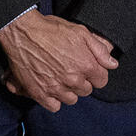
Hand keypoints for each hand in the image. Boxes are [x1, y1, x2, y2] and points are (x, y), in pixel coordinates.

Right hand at [0, 10, 117, 110]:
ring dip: (68, 91)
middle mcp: (72, 79)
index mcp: (86, 65)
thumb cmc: (51, 29)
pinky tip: (51, 87)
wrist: (22, 32)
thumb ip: (99, 50)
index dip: (95, 73)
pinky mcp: (40, 93)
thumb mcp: (81, 32)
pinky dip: (54, 99)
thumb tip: (112, 64)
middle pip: (86, 91)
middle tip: (71, 69)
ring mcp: (56, 88)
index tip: (87, 68)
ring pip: (71, 99)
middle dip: (82, 81)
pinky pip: (54, 106)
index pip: (101, 81)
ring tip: (61, 78)